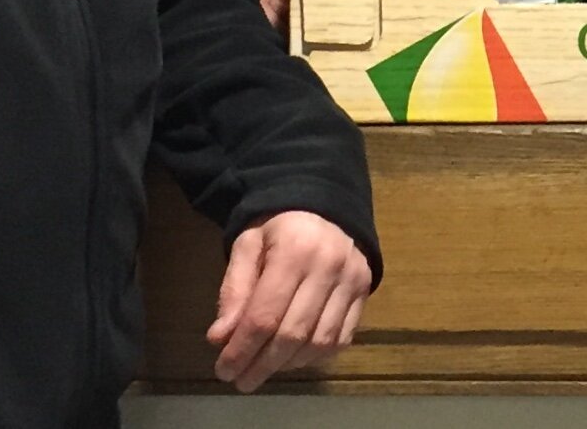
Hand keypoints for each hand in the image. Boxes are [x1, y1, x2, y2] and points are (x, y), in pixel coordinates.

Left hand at [206, 209, 372, 392]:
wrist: (324, 205)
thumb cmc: (278, 229)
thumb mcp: (247, 247)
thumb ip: (234, 290)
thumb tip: (220, 338)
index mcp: (294, 250)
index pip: (265, 315)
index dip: (242, 350)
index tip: (224, 370)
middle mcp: (329, 266)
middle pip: (292, 334)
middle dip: (262, 365)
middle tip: (241, 380)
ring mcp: (352, 280)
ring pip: (319, 343)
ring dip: (288, 364)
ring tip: (265, 368)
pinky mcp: (365, 291)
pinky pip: (341, 339)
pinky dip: (315, 356)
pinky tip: (293, 356)